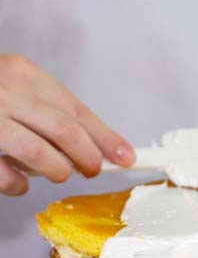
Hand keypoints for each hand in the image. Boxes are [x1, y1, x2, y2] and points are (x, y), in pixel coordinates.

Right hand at [0, 54, 134, 195]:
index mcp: (22, 73)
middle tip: (93, 169)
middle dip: (87, 156)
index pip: (75, 108)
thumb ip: (49, 111)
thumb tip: (97, 144)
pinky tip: (19, 183)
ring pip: (37, 152)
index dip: (105, 136)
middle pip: (63, 129)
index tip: (125, 156)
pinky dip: (17, 185)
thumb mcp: (17, 89)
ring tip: (60, 174)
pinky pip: (4, 174)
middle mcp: (4, 91)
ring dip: (57, 170)